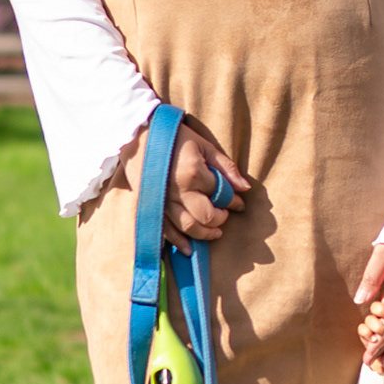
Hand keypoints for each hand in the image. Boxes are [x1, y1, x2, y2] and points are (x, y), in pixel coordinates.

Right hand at [119, 116, 247, 253]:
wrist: (138, 135)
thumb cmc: (175, 137)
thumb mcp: (204, 145)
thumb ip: (226, 167)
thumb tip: (245, 188)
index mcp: (193, 172)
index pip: (220, 194)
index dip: (233, 200)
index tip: (239, 203)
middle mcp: (177, 190)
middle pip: (205, 216)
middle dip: (220, 219)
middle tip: (225, 216)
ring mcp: (162, 200)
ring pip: (186, 227)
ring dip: (204, 234)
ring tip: (215, 232)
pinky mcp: (149, 206)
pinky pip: (165, 229)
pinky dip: (177, 242)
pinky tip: (188, 249)